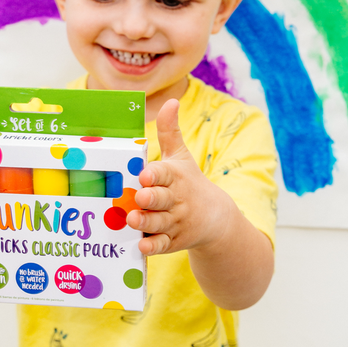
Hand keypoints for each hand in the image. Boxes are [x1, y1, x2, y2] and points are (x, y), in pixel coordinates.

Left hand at [127, 99, 231, 256]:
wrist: (215, 217)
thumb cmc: (190, 181)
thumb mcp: (182, 156)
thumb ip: (170, 131)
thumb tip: (171, 100)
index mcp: (176, 177)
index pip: (165, 173)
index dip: (155, 174)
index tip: (145, 174)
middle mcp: (176, 199)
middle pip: (162, 199)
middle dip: (151, 198)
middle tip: (139, 196)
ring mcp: (176, 221)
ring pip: (159, 222)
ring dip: (146, 221)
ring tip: (132, 219)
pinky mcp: (173, 241)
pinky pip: (162, 245)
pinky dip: (152, 246)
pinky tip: (141, 245)